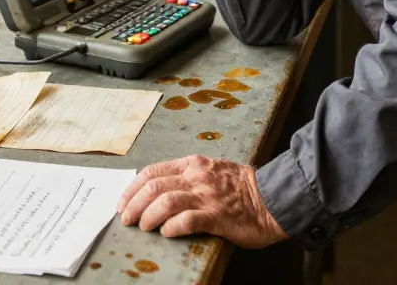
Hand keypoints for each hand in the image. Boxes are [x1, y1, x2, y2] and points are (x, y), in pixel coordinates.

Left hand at [116, 154, 288, 248]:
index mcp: (193, 164)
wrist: (274, 197)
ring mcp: (207, 196)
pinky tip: (166, 232)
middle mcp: (197, 177)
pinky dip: (172, 227)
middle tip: (126, 219)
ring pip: (165, 202)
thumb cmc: (242, 188)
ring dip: (148, 216)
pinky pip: (187, 220)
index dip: (132, 189)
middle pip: (153, 187)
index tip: (122, 203)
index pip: (152, 172)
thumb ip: (186, 177)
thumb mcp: (211, 171)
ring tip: (144, 227)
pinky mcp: (218, 216)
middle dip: (133, 205)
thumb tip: (156, 192)